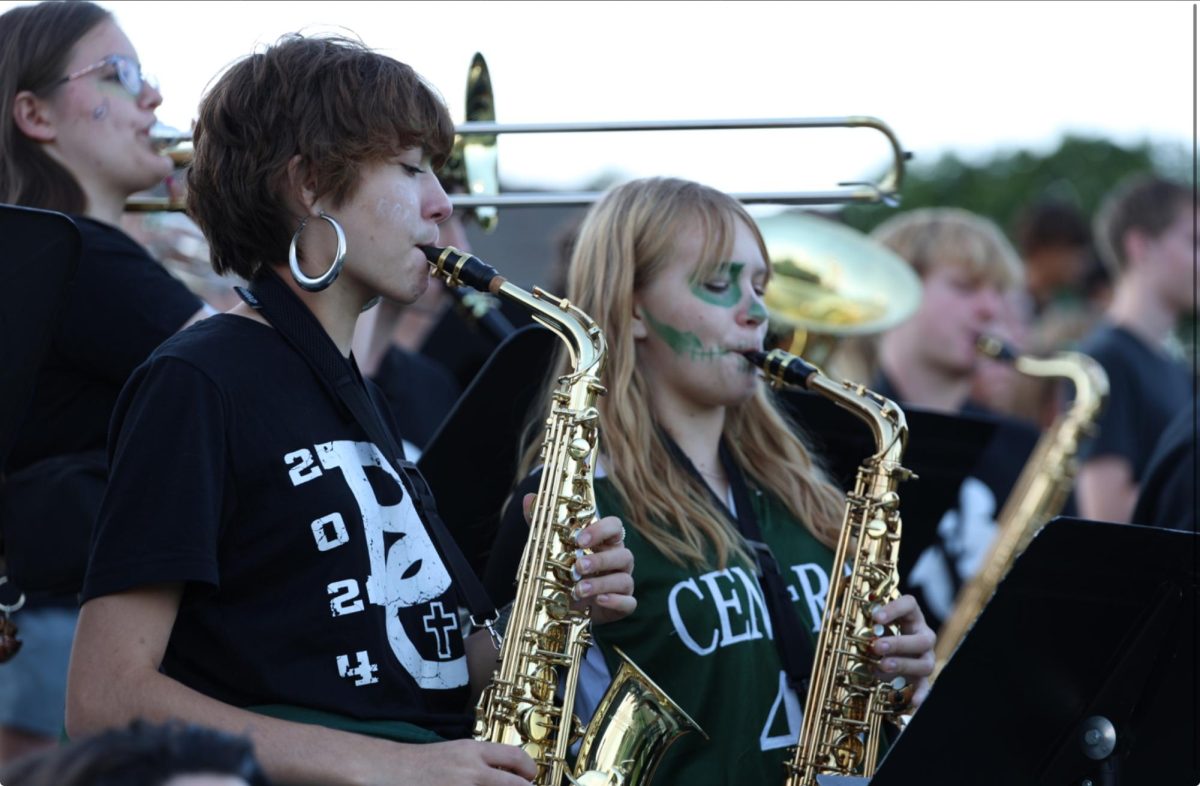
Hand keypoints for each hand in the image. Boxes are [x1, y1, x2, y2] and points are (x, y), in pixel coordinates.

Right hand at [388, 739, 535, 785]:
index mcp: (472, 751)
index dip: (529, 769)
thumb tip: (505, 773)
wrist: (391, 770)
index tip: (531, 777)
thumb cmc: (422, 763)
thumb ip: (480, 761)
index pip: (514, 757)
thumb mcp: (455, 753)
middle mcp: (471, 770)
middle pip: (514, 785)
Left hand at [522, 494, 635, 625]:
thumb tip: (528, 499)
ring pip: (625, 579)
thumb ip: (542, 525)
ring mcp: (622, 583)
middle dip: (600, 560)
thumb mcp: (550, 549)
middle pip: (623, 554)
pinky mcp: (623, 605)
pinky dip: (615, 602)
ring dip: (602, 584)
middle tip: (578, 567)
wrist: (563, 606)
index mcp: (605, 542)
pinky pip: (629, 603)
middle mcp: (618, 560)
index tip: (579, 539)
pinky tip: (598, 601)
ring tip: (578, 590)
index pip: (615, 526)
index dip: (601, 530)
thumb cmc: (563, 572)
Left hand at [869, 593, 935, 708]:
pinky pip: (925, 687)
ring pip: (925, 663)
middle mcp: (923, 636)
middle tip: (877, 646)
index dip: (895, 609)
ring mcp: (925, 658)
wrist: (890, 653)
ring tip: (882, 666)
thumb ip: (860, 621)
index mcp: (911, 617)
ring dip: (904, 665)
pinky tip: (913, 702)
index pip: (910, 605)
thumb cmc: (881, 633)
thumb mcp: (872, 625)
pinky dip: (921, 694)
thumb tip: (837, 618)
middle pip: (922, 639)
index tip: (876, 617)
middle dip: (899, 643)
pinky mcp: (921, 678)